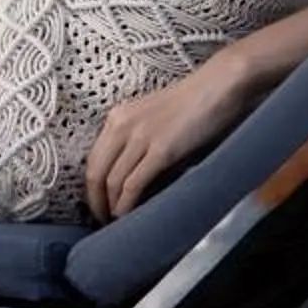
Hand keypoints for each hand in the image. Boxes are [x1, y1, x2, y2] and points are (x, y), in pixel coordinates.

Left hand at [81, 53, 261, 222]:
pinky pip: (134, 183)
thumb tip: (129, 176)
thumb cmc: (191, 102)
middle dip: (95, 201)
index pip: (93, 159)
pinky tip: (128, 214)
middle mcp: (122, 125)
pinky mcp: (161, 149)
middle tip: (101, 219)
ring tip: (116, 222)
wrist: (216, 85)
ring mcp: (140, 137)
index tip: (96, 203)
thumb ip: (136, 141)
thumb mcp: (151, 118)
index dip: (91, 187)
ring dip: (111, 207)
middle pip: (96, 172)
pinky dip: (127, 204)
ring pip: (112, 181)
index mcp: (118, 117)